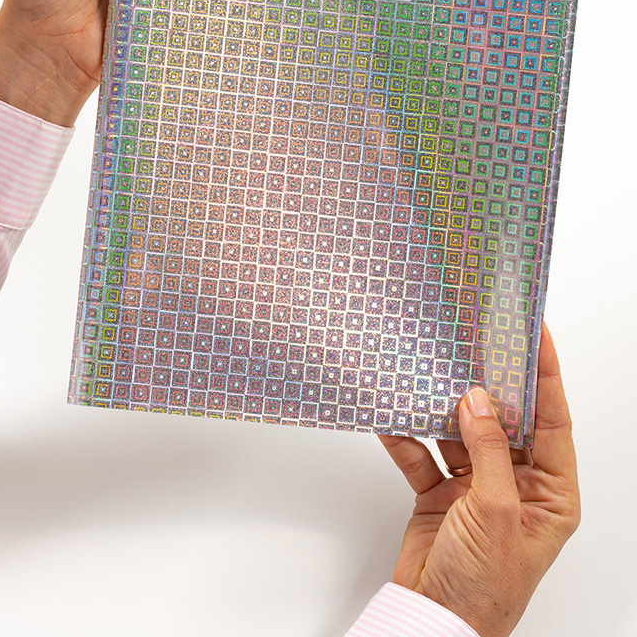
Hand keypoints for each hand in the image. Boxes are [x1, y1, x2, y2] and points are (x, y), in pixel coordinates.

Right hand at [378, 324, 579, 636]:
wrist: (435, 619)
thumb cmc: (486, 585)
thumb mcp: (496, 511)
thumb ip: (488, 450)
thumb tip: (480, 400)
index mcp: (550, 492)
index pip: (551, 421)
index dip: (544, 376)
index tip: (534, 334)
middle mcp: (515, 485)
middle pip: (504, 420)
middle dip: (489, 384)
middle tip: (477, 341)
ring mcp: (475, 487)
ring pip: (460, 431)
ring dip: (442, 408)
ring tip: (430, 373)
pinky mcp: (439, 492)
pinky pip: (422, 453)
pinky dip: (406, 436)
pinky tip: (393, 416)